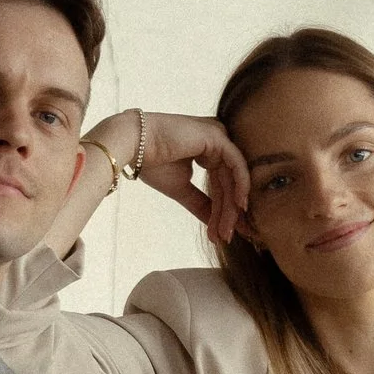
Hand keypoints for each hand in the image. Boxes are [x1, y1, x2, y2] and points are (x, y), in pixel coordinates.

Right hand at [86, 109, 248, 250]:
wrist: (132, 146)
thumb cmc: (152, 162)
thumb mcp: (181, 189)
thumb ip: (200, 203)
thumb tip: (213, 223)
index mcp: (207, 150)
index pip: (221, 183)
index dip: (223, 210)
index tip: (223, 234)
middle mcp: (216, 141)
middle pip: (229, 182)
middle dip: (228, 212)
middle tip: (227, 237)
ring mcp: (217, 136)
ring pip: (233, 177)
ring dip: (231, 206)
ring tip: (226, 230)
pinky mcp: (216, 136)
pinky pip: (236, 164)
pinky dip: (240, 185)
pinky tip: (239, 206)